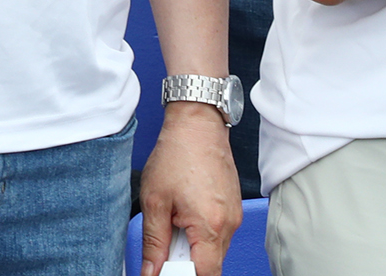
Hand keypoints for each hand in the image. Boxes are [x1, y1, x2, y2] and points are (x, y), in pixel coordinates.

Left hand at [138, 105, 239, 275]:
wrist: (197, 123)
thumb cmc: (176, 154)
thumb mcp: (154, 200)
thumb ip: (154, 242)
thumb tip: (151, 271)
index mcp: (211, 225)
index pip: (204, 275)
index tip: (165, 270)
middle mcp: (229, 224)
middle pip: (211, 265)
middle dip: (186, 262)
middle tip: (166, 242)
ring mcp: (234, 216)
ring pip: (215, 251)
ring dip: (194, 247)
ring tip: (175, 220)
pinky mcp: (234, 208)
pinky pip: (219, 234)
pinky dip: (202, 233)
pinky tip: (186, 214)